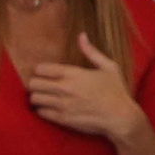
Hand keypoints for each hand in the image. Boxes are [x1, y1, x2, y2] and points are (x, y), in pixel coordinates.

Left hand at [26, 34, 142, 142]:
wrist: (121, 117)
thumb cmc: (116, 91)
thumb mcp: (109, 67)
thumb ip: (92, 52)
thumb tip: (82, 35)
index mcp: (73, 74)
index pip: (41, 69)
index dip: (40, 70)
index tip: (45, 74)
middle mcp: (65, 88)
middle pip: (33, 84)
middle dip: (36, 83)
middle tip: (42, 86)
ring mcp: (62, 104)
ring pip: (34, 98)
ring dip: (37, 97)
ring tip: (45, 97)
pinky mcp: (63, 119)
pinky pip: (41, 113)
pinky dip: (43, 110)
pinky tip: (50, 108)